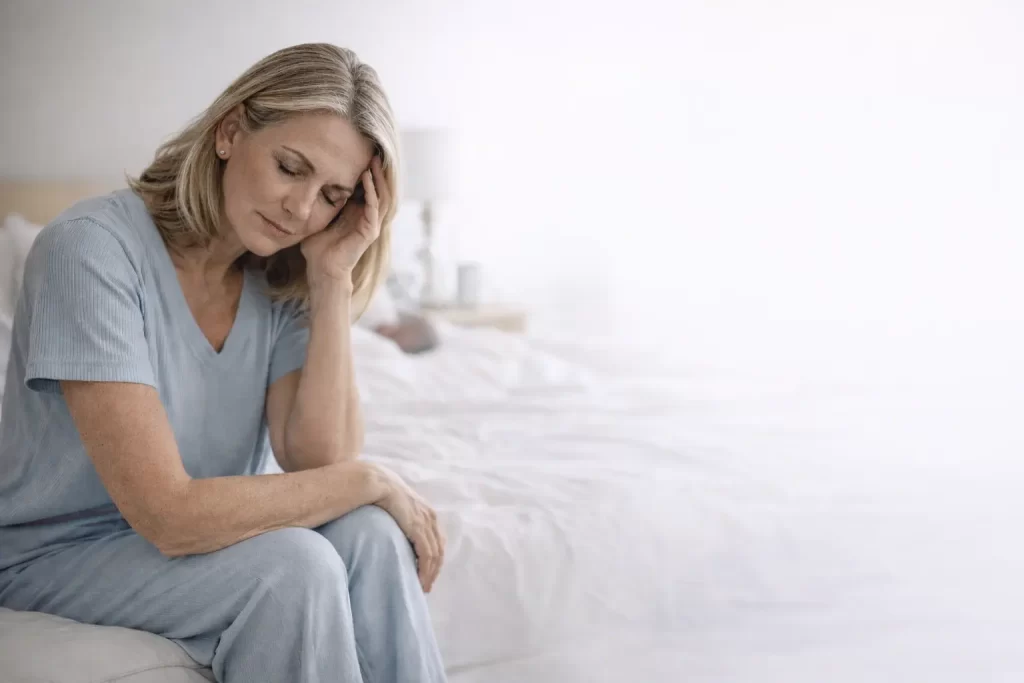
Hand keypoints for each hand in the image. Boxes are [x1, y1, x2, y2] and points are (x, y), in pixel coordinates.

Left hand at [301, 156, 390, 285]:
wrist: (321, 268)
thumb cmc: (318, 245)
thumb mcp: (320, 215)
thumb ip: (321, 200)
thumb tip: (307, 179)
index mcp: (359, 213)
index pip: (370, 188)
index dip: (369, 171)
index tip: (362, 152)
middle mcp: (369, 217)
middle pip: (381, 189)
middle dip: (378, 170)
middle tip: (373, 150)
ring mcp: (371, 224)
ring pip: (383, 196)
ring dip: (379, 178)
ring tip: (374, 160)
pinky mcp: (370, 232)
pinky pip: (375, 208)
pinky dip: (372, 191)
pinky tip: (366, 177)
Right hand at [372, 464, 444, 592]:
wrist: (379, 483)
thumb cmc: (383, 494)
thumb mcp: (398, 507)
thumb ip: (403, 518)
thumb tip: (396, 530)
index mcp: (428, 513)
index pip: (437, 541)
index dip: (435, 558)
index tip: (428, 572)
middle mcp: (432, 518)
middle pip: (440, 550)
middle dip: (435, 570)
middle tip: (427, 585)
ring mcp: (427, 524)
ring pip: (435, 556)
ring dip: (431, 574)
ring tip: (424, 588)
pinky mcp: (419, 529)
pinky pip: (427, 556)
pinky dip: (426, 571)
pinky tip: (421, 580)